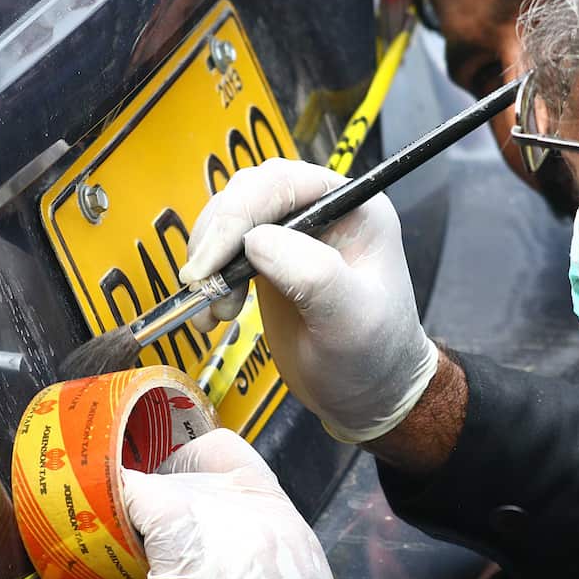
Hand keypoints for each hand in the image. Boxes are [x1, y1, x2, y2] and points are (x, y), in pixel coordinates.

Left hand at [123, 429, 361, 578]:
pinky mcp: (183, 552)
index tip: (168, 473)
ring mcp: (225, 529)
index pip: (234, 456)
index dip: (192, 459)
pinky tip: (100, 533)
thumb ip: (254, 559)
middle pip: (192, 466)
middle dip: (156, 484)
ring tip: (112, 525)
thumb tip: (211, 554)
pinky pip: (139, 504)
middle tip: (130, 510)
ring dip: (134, 499)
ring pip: (162, 481)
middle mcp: (261, 515)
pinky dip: (115, 511)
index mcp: (288, 525)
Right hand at [181, 158, 437, 442]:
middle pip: (249, 193)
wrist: (368, 394)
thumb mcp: (352, 319)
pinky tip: (212, 314)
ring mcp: (293, 234)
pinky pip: (224, 251)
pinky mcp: (269, 260)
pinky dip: (208, 278)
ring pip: (229, 219)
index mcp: (353, 207)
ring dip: (209, 260)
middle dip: (217, 237)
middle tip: (203, 285)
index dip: (239, 215)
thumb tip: (256, 240)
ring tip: (214, 310)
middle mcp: (322, 210)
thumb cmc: (375, 356)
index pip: (284, 183)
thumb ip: (313, 275)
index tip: (212, 261)